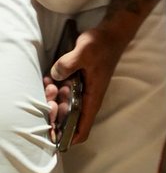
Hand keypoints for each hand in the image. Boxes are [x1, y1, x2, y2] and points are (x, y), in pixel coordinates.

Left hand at [44, 23, 126, 145]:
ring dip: (52, 99)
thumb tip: (54, 76)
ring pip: (63, 106)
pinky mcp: (77, 82)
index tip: (50, 135)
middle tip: (48, 96)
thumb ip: (67, 64)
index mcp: (92, 98)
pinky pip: (62, 93)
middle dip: (53, 113)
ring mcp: (82, 91)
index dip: (66, 139)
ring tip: (48, 83)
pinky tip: (50, 77)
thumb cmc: (102, 45)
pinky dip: (54, 88)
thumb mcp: (84, 52)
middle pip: (67, 120)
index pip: (81, 131)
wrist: (111, 33)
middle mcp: (87, 99)